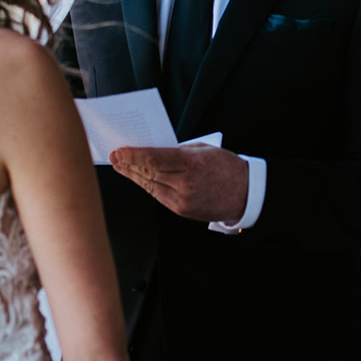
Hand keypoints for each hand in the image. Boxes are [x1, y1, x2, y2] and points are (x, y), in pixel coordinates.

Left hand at [110, 144, 247, 222]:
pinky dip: (147, 186)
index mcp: (192, 163)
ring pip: (150, 187)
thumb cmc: (227, 168)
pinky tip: (140, 180)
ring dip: (133, 176)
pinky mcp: (181, 211)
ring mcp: (182, 200)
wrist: (246, 194)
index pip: (153, 158)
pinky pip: (159, 196)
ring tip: (122, 168)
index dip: (132, 155)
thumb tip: (153, 151)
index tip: (119, 151)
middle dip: (128, 165)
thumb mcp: (204, 149)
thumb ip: (178, 151)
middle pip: (148, 173)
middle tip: (115, 158)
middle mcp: (185, 184)